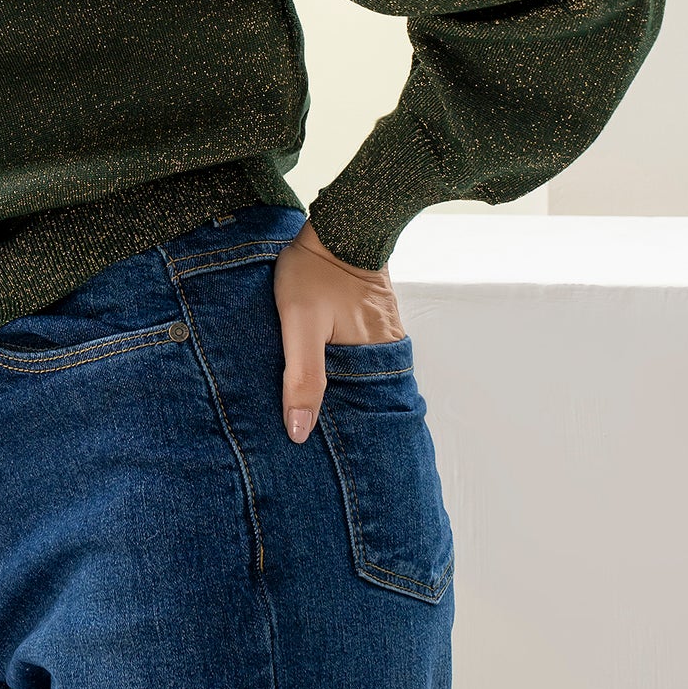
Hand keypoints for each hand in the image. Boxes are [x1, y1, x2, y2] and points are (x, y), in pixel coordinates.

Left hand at [272, 220, 405, 444]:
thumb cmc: (314, 272)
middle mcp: (388, 350)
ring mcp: (384, 333)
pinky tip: (331, 377)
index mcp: (375, 359)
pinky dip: (351, 369)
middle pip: (370, 398)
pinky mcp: (374, 318)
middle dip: (352, 423)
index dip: (354, 440)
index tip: (336, 464)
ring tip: (325, 420)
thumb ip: (303, 376)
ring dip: (350, 394)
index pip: (370, 416)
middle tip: (326, 452)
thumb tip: (300, 431)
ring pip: (368, 376)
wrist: (337, 224)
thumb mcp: (299, 324)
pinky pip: (366, 354)